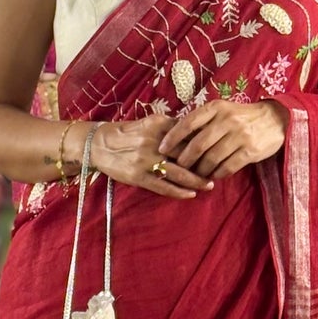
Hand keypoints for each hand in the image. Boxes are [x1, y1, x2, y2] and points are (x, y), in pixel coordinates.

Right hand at [89, 116, 210, 200]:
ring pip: (178, 172)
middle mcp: (154, 142)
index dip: (204, 144)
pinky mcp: (138, 176)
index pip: (188, 135)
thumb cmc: (128, 133)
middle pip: (187, 155)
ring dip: (196, 181)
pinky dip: (178, 191)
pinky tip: (190, 194)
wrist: (99, 144)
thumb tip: (197, 133)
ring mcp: (146, 160)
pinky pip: (162, 186)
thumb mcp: (150, 123)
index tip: (217, 151)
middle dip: (205, 164)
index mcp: (159, 125)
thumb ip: (171, 127)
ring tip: (209, 185)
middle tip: (218, 170)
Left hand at [158, 100, 287, 181]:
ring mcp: (240, 136)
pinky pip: (227, 167)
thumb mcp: (222, 110)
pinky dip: (217, 174)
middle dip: (184, 159)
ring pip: (212, 159)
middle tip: (178, 167)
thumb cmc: (241, 117)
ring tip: (196, 174)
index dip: (172, 138)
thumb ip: (202, 120)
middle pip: (198, 144)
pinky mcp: (250, 151)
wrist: (275, 120)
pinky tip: (213, 175)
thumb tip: (175, 135)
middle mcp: (227, 120)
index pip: (188, 123)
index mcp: (216, 108)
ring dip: (200, 170)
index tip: (162, 148)